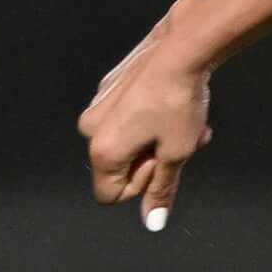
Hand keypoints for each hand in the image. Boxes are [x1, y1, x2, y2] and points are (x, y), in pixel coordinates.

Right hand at [79, 33, 210, 227]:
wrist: (181, 50)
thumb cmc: (178, 102)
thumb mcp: (176, 154)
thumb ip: (161, 189)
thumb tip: (152, 221)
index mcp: (102, 150)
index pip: (112, 195)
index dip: (143, 184)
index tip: (163, 161)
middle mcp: (90, 129)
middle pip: (121, 168)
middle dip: (153, 161)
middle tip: (179, 141)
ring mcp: (97, 106)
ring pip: (128, 143)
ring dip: (156, 142)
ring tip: (182, 125)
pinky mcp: (108, 89)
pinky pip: (127, 120)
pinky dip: (150, 121)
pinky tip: (173, 107)